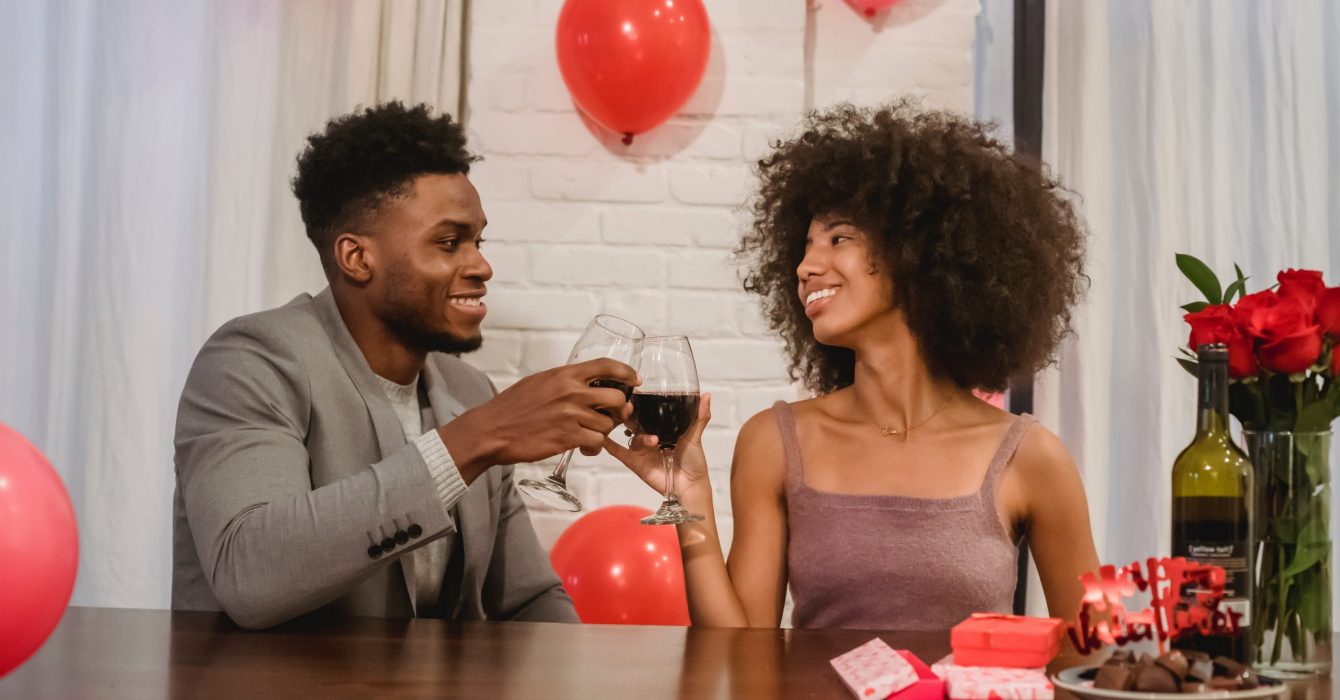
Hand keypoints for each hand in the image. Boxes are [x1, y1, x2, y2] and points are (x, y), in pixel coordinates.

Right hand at [440, 358, 638, 480]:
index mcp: (565, 375)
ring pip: (608, 424)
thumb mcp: (539, 382)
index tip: (635, 379)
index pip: (606, 366)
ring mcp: (571, 415)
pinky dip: (593, 448)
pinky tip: (583, 448)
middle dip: (619, 410)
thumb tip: (584, 383)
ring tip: (589, 436)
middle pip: (617, 398)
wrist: (492, 430)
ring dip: (603, 432)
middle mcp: (571, 392)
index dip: (626, 372)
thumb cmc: (512, 407)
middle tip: (610, 417)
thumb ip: (564, 381)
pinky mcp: (568, 437)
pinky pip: (596, 442)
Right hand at [602, 393, 712, 499]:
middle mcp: (650, 437)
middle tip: (631, 409)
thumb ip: (699, 416)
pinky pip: (618, 452)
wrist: (690, 486)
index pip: (648, 413)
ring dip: (639, 436)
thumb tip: (707, 395)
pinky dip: (608, 445)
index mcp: (662, 429)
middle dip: (631, 415)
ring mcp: (641, 450)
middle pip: (635, 422)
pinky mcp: (635, 462)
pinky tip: (602, 437)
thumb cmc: (694, 462)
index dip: (642, 405)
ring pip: (632, 437)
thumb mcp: (695, 436)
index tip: (638, 395)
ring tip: (653, 441)